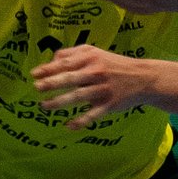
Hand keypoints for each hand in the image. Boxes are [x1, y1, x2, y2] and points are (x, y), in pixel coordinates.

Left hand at [32, 42, 154, 124]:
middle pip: (71, 77)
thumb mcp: (94, 52)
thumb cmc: (113, 64)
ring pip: (79, 96)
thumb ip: (72, 54)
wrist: (143, 78)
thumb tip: (50, 61)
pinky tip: (68, 126)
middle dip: (52, 82)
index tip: (34, 74)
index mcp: (90, 58)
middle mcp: (96, 72)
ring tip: (44, 106)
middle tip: (36, 87)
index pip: (66, 62)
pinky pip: (93, 114)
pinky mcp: (110, 104)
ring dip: (60, 102)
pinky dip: (81, 121)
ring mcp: (103, 89)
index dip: (49, 68)